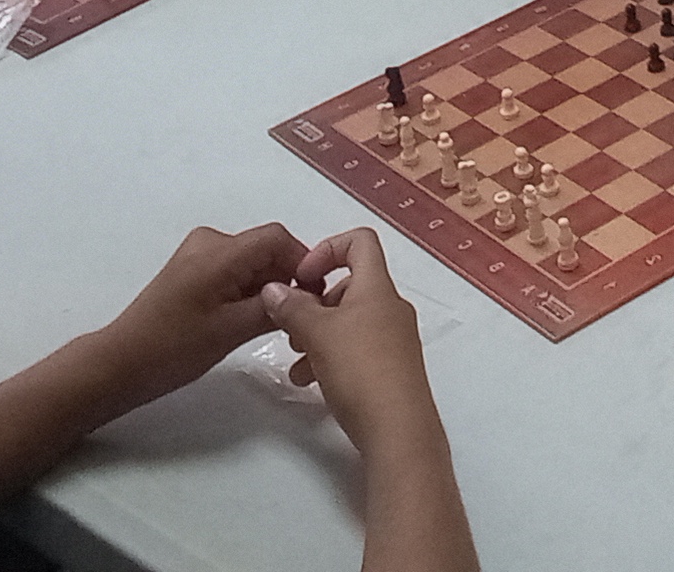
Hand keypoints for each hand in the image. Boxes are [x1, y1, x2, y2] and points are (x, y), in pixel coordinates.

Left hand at [81, 221, 313, 419]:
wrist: (122, 363)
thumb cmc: (174, 348)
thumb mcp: (232, 330)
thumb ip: (272, 307)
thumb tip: (305, 295)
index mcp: (218, 250)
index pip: (277, 239)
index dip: (303, 262)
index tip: (317, 296)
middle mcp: (209, 242)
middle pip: (265, 249)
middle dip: (286, 278)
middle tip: (301, 316)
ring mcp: (198, 256)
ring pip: (251, 262)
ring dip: (268, 287)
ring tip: (279, 323)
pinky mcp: (192, 271)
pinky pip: (234, 271)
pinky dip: (248, 290)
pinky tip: (252, 320)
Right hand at [265, 228, 445, 458]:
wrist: (399, 431)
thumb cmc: (360, 371)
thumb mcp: (318, 335)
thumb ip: (292, 307)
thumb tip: (274, 289)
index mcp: (378, 288)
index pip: (359, 242)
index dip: (326, 249)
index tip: (302, 277)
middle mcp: (390, 308)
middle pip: (349, 285)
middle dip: (314, 303)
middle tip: (290, 327)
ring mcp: (394, 340)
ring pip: (349, 322)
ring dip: (317, 335)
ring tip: (295, 362)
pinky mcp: (391, 369)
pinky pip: (357, 349)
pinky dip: (331, 357)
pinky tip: (310, 381)